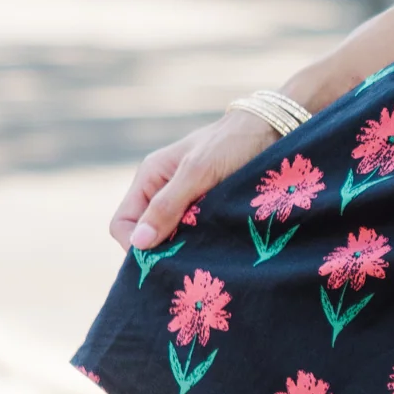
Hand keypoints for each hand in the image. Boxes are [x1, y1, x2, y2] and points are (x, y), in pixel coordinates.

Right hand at [111, 110, 272, 253]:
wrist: (271, 129)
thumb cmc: (231, 143)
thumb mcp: (197, 173)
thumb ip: (167, 206)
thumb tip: (139, 243)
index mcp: (150, 178)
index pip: (122, 223)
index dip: (135, 246)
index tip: (160, 261)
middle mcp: (162, 190)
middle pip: (146, 233)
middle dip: (160, 251)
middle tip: (185, 265)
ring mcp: (185, 199)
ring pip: (170, 236)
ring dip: (182, 249)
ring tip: (202, 258)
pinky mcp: (207, 206)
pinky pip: (193, 232)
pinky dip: (200, 243)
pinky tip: (214, 249)